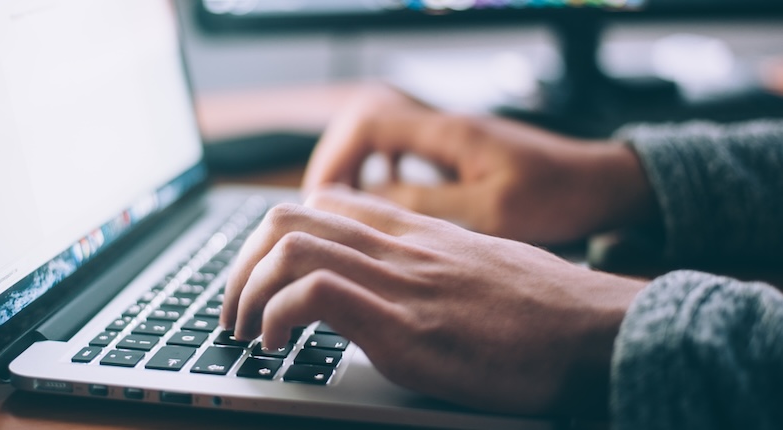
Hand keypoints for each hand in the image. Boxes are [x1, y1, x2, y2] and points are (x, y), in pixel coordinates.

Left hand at [222, 186, 645, 414]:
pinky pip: (315, 295)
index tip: (264, 277)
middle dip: (242, 264)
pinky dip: (277, 316)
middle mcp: (400, 247)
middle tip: (235, 309)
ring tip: (245, 331)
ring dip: (247, 291)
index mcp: (417, 232)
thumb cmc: (548, 308)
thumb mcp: (482, 266)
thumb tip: (401, 283)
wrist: (600, 332)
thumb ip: (433, 262)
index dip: (275, 236)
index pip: (324, 203)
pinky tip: (277, 345)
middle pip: (289, 217)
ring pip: (289, 246)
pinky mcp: (405, 328)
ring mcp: (401, 283)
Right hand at [302, 85, 657, 243]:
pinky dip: (382, 173)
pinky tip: (384, 202)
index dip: (335, 158)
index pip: (367, 123)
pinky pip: (403, 152)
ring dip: (356, 168)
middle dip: (336, 163)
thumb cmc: (558, 196)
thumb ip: (426, 205)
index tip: (321, 199)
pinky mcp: (459, 152)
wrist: (602, 184)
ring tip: (343, 208)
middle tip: (323, 208)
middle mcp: (444, 126)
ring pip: (381, 137)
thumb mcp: (490, 212)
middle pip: (364, 124)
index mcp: (448, 133)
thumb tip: (367, 203)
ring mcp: (451, 137)